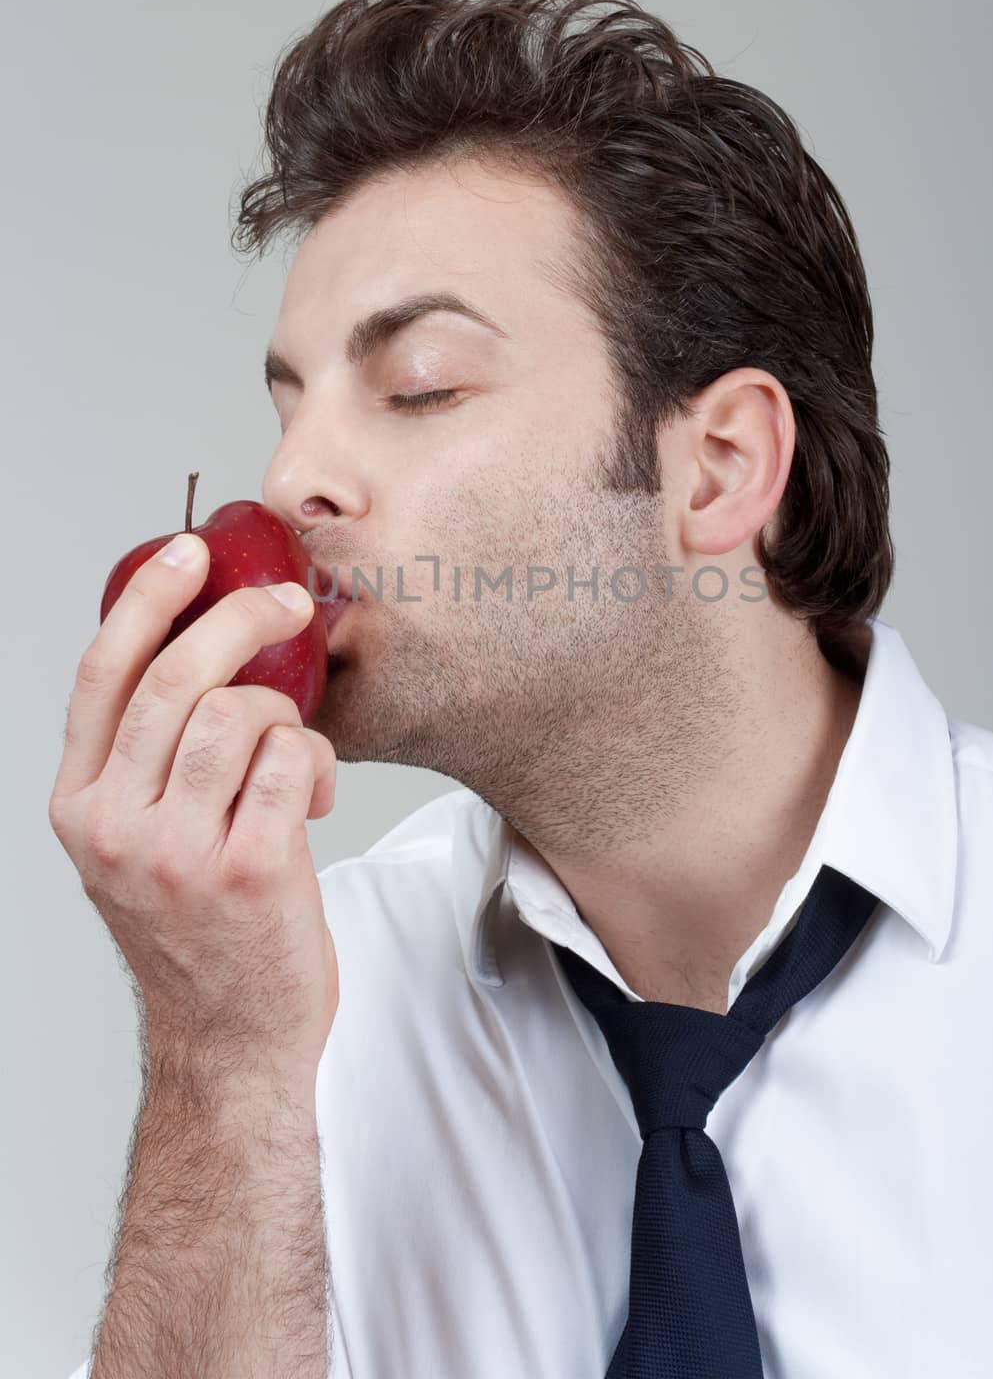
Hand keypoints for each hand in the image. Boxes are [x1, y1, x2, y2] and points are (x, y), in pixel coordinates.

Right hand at [49, 533, 339, 1095]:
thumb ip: (149, 762)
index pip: (103, 674)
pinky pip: (291, 761)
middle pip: (178, 678)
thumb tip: (206, 652)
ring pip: (240, 712)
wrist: (230, 1039)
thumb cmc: (196, 932)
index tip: (188, 553)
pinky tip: (310, 796)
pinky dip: (313, 763)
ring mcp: (178, 851)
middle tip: (287, 605)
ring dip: (285, 713)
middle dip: (242, 620)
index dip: (146, 599)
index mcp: (79, 805)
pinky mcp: (248, 869)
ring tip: (293, 752)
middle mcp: (116, 825)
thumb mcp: (137, 843)